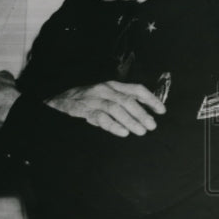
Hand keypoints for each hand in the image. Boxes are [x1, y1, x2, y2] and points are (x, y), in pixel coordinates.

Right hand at [45, 81, 165, 137]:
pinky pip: (101, 117)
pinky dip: (113, 125)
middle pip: (127, 100)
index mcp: (112, 85)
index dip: (151, 100)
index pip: (136, 89)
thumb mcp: (104, 96)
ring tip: (141, 132)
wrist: (56, 101)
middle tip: (152, 125)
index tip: (162, 111)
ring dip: (130, 120)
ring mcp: (93, 99)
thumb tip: (144, 112)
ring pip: (116, 108)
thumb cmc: (84, 101)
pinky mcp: (82, 109)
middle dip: (142, 113)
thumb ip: (120, 101)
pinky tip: (123, 133)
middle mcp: (103, 89)